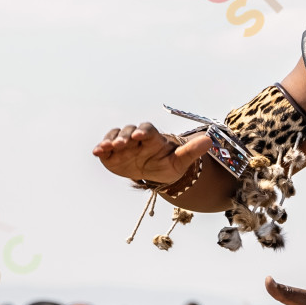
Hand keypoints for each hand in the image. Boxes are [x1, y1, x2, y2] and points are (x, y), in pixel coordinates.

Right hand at [93, 120, 213, 187]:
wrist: (154, 174)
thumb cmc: (168, 165)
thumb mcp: (180, 161)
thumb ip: (192, 151)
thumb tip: (208, 141)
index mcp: (153, 138)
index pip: (148, 129)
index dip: (144, 130)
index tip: (140, 134)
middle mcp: (136, 138)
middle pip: (128, 131)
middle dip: (124, 136)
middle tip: (121, 144)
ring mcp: (123, 145)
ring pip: (114, 136)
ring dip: (110, 140)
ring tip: (105, 147)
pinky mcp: (111, 154)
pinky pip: (105, 148)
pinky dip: (100, 148)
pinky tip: (96, 152)